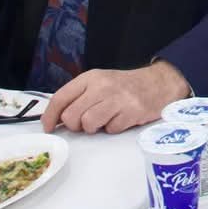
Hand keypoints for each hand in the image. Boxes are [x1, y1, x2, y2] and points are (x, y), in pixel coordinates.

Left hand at [43, 62, 188, 133]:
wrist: (159, 83)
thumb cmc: (124, 86)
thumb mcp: (99, 83)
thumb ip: (79, 97)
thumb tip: (57, 119)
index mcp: (91, 78)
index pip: (61, 98)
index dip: (50, 116)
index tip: (48, 127)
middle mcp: (102, 86)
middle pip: (71, 115)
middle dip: (75, 125)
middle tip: (85, 123)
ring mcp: (118, 99)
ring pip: (88, 124)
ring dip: (93, 128)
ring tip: (104, 121)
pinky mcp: (131, 112)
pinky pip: (110, 130)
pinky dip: (113, 129)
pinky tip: (120, 119)